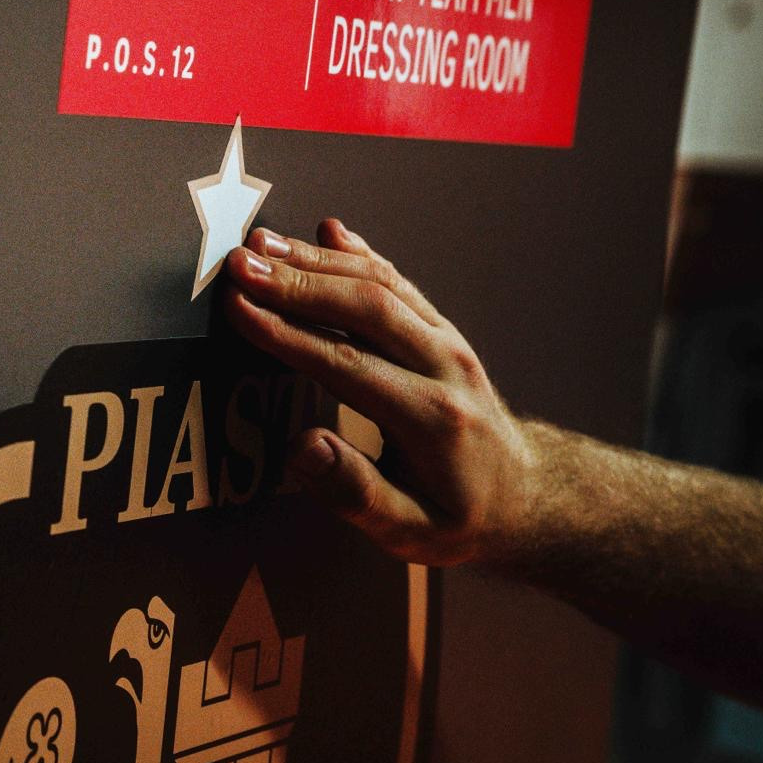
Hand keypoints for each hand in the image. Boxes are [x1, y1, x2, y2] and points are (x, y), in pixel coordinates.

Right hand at [223, 219, 536, 566]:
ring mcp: (449, 341)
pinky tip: (326, 231)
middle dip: (295, 283)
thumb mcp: (409, 531)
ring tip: (260, 244)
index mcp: (432, 418)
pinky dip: (359, 254)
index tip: (239, 309)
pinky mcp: (443, 330)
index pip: (347, 364)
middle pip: (366, 308)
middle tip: (237, 265)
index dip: (287, 334)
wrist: (525, 497)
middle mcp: (446, 366)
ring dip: (317, 261)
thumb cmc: (458, 519)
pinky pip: (399, 282)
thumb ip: (354, 493)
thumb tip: (302, 447)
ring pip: (381, 284)